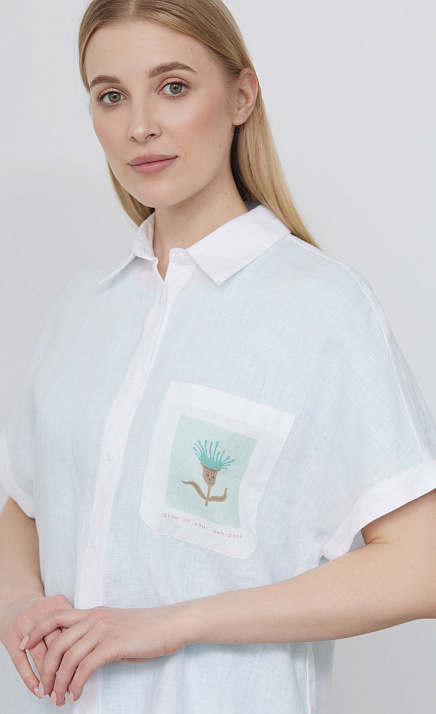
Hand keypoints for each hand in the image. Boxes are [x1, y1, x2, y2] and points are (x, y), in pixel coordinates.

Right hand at [0, 593, 72, 700]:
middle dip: (63, 670)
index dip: (78, 655)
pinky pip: (20, 660)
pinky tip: (37, 689)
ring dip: (47, 677)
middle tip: (69, 688)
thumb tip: (87, 657)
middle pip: (57, 645)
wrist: (15, 600)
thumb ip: (73, 625)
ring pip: (39, 655)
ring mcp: (24, 621)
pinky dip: (29, 678)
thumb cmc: (42, 611)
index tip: (82, 674)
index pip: (72, 633)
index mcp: (58, 604)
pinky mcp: (10, 634)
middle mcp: (41, 610)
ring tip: (54, 692)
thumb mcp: (59, 610)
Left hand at [21, 604, 189, 705]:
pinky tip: (75, 693)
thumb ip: (97, 636)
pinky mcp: (113, 644)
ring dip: (59, 681)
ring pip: (68, 657)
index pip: (56, 616)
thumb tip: (81, 657)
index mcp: (93, 612)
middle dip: (45, 668)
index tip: (23, 645)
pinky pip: (85, 667)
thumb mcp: (116, 627)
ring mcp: (103, 630)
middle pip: (57, 642)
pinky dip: (76, 683)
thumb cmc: (147, 629)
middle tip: (44, 688)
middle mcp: (95, 618)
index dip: (36, 630)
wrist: (171, 624)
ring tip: (58, 698)